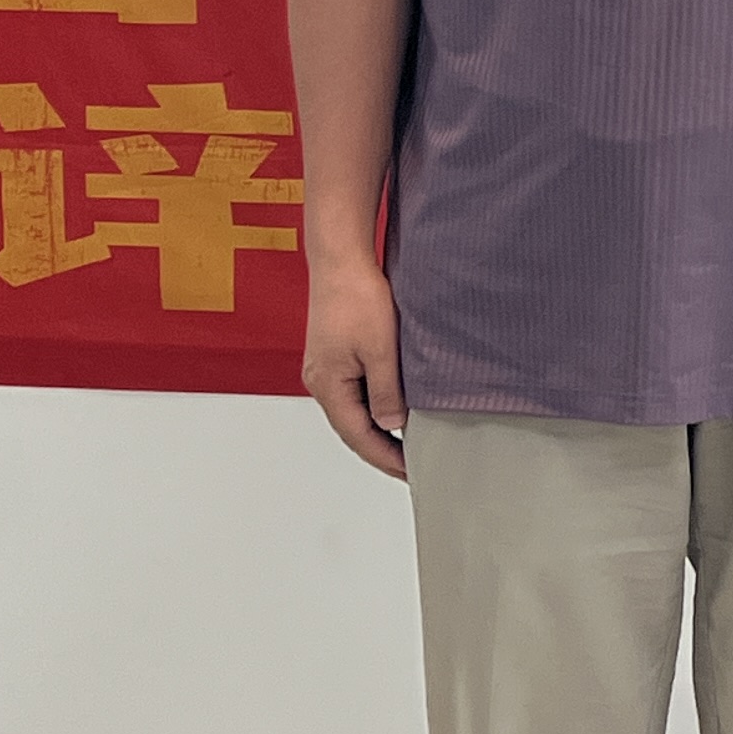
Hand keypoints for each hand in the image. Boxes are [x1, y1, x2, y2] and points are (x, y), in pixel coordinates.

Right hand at [301, 256, 406, 480]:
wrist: (341, 260)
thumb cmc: (357, 298)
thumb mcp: (380, 350)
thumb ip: (386, 392)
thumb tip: (392, 427)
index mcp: (328, 386)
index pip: (358, 436)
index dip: (385, 457)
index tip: (411, 473)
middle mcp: (320, 382)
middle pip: (352, 428)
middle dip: (381, 450)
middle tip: (412, 466)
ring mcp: (325, 369)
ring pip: (352, 411)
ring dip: (377, 429)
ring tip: (406, 445)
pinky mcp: (333, 356)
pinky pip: (353, 393)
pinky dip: (373, 407)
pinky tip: (392, 410)